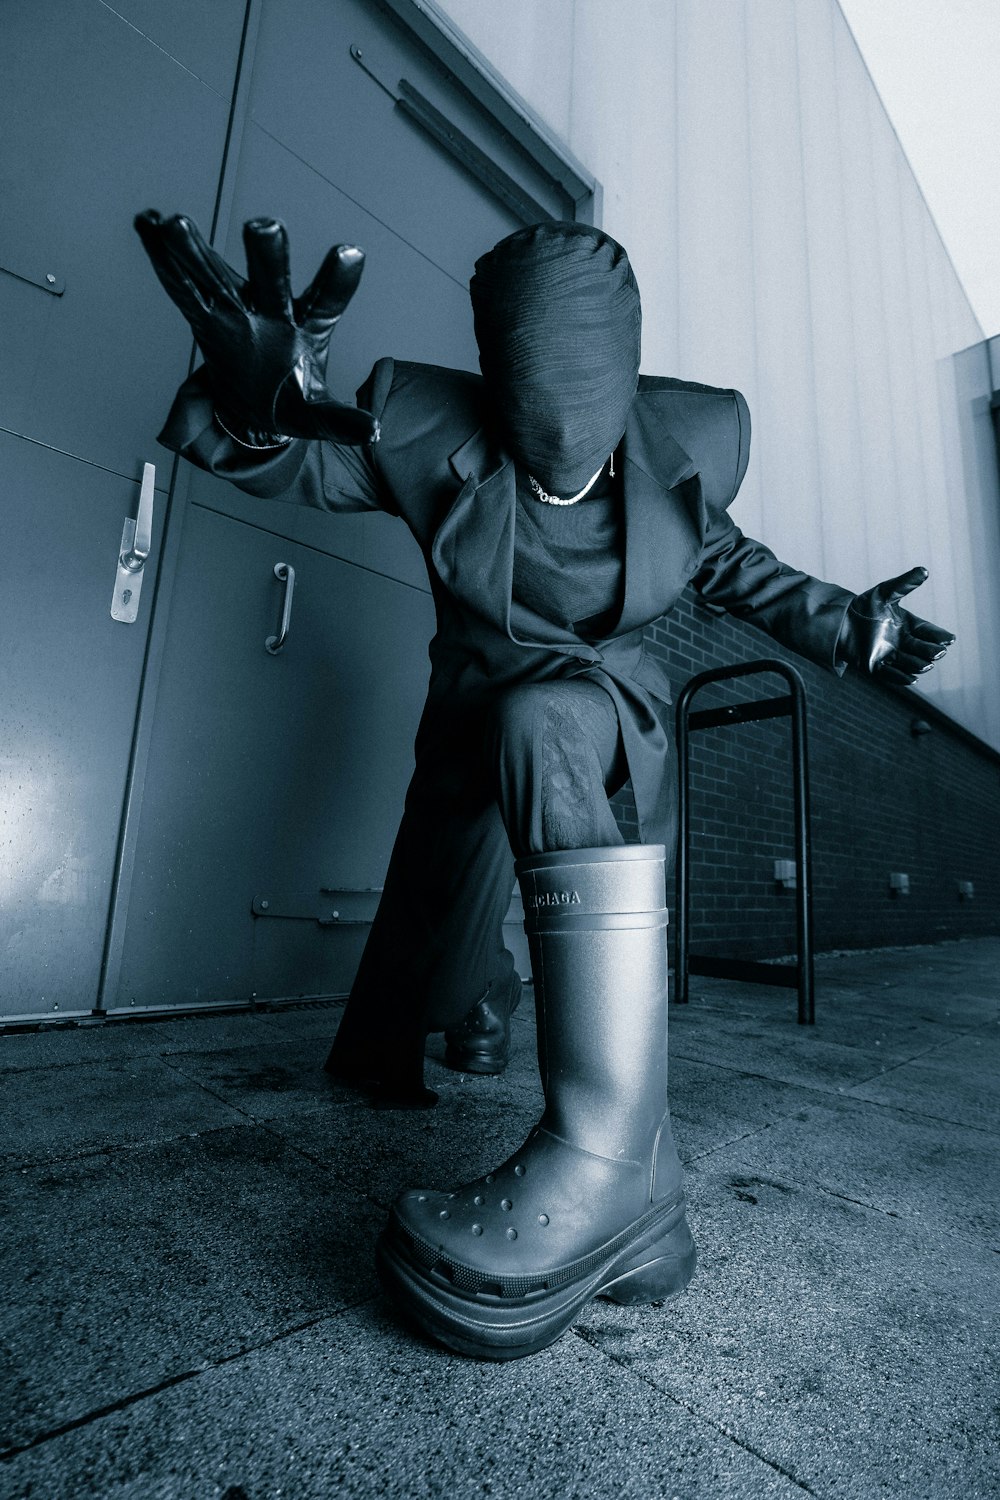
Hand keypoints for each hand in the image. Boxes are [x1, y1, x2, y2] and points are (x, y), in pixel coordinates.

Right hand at [134, 211, 377, 444]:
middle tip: (264, 227)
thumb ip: (341, 422)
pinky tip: (148, 223)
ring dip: (197, 251)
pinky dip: (163, 258)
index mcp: (309, 329)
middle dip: (268, 255)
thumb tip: (373, 432)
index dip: (339, 279)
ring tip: (176, 223)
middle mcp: (274, 310)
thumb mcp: (317, 417)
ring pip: (218, 277)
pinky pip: (183, 290)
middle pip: (271, 280)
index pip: (328, 300)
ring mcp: (238, 310)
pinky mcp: (206, 318)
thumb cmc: (293, 402)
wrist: (261, 407)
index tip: (351, 251)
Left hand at [839, 566, 954, 685]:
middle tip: (939, 651)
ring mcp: (890, 656)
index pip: (928, 632)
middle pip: (922, 649)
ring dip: (919, 664)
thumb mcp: (885, 592)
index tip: (949, 638)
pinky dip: (902, 677)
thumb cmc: (864, 606)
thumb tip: (924, 571)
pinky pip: (892, 675)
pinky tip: (912, 677)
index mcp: (908, 626)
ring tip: (926, 663)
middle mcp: (903, 643)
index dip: (939, 636)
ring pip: (910, 663)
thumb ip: (904, 584)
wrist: (839, 621)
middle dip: (932, 651)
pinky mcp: (875, 667)